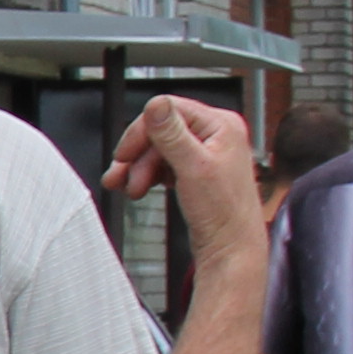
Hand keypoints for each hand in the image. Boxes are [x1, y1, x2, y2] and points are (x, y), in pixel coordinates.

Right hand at [102, 95, 263, 237]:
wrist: (230, 250)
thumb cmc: (224, 215)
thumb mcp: (193, 168)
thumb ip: (172, 135)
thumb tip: (156, 103)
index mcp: (221, 125)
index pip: (169, 111)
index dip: (142, 132)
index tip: (125, 153)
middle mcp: (215, 134)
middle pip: (161, 131)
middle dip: (138, 155)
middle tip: (122, 175)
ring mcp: (206, 152)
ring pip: (160, 149)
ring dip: (139, 168)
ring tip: (130, 188)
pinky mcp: (197, 170)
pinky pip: (165, 163)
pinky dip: (149, 175)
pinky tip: (141, 188)